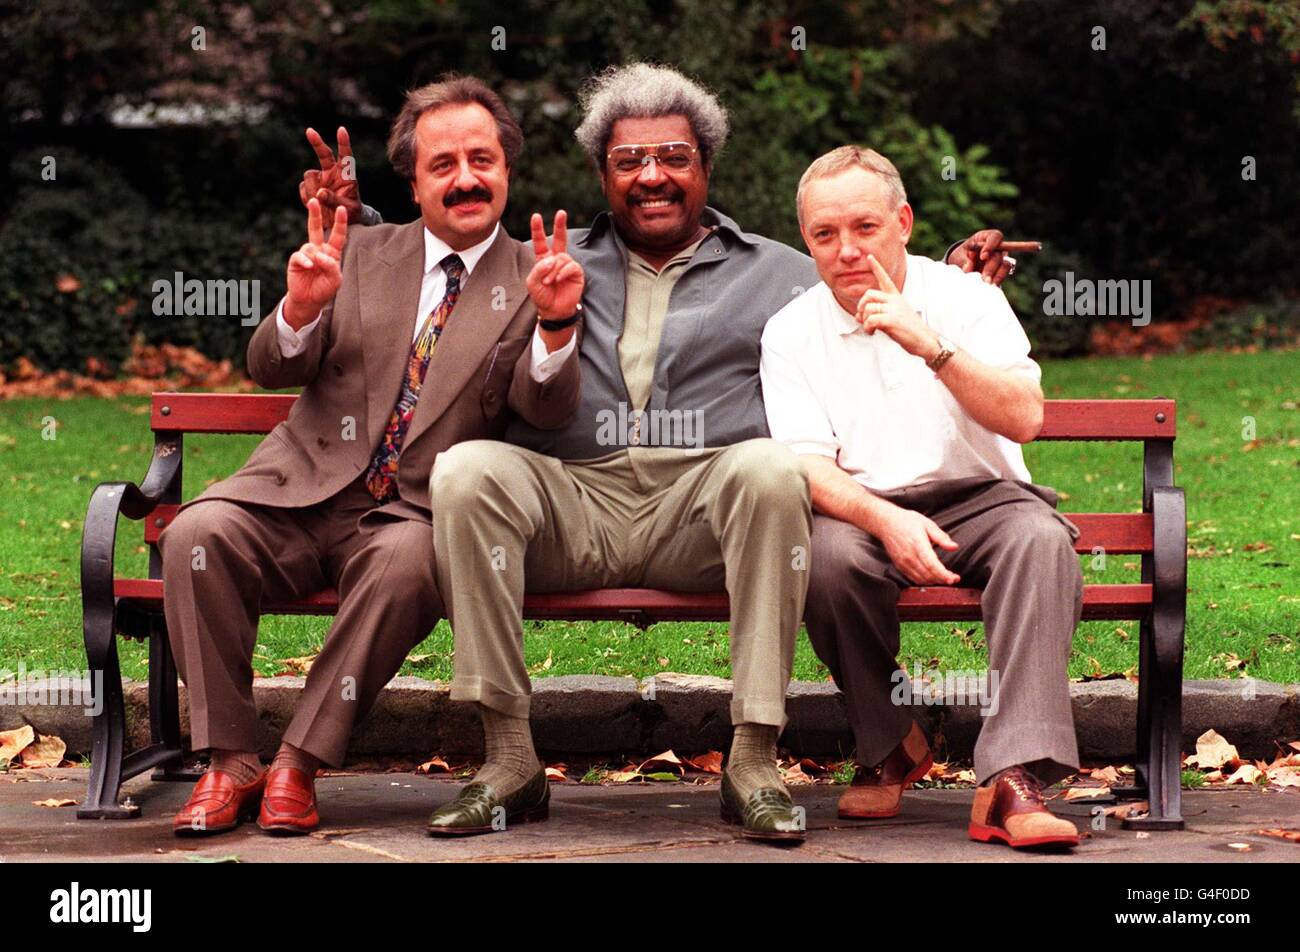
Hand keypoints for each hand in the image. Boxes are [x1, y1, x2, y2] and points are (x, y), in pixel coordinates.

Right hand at [284, 199, 346, 327]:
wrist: (309, 301)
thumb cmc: (324, 289)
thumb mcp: (335, 280)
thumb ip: (331, 266)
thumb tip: (320, 255)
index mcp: (332, 253)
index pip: (337, 236)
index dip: (340, 223)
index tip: (342, 209)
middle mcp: (319, 250)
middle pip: (316, 229)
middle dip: (315, 214)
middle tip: (314, 200)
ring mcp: (307, 254)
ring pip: (310, 247)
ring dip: (315, 259)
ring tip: (315, 270)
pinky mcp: (296, 260)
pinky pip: (301, 256)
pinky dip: (305, 261)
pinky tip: (309, 267)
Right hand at [298, 127, 362, 229]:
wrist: (340, 222)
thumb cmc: (350, 213)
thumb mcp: (348, 209)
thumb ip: (335, 200)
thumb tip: (320, 193)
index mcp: (346, 175)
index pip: (346, 156)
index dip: (343, 143)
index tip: (341, 130)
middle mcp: (332, 172)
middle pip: (324, 154)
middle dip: (317, 142)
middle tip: (309, 130)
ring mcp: (320, 178)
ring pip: (309, 176)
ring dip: (311, 190)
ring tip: (321, 205)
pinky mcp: (310, 186)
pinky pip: (303, 188)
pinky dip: (306, 198)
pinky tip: (315, 206)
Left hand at [527, 211, 583, 319]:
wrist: (554, 310)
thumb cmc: (542, 296)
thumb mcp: (532, 282)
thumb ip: (538, 269)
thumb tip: (551, 260)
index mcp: (544, 259)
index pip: (540, 241)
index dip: (538, 229)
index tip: (536, 216)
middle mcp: (556, 259)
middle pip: (560, 238)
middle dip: (560, 225)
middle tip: (561, 213)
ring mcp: (567, 265)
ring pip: (561, 258)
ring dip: (553, 270)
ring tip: (549, 282)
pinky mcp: (576, 272)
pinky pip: (570, 266)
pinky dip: (563, 272)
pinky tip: (559, 279)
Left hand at [856, 255, 939, 359]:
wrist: (924, 341)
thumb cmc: (908, 331)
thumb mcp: (891, 319)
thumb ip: (875, 315)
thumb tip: (857, 316)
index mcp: (896, 297)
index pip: (885, 279)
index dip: (877, 267)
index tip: (870, 256)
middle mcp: (895, 300)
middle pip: (868, 294)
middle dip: (861, 306)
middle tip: (863, 318)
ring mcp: (894, 309)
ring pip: (868, 308)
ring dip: (864, 321)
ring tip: (870, 329)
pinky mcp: (892, 320)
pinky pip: (870, 320)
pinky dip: (867, 327)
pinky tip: (872, 332)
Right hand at [876, 506, 960, 586]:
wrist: (885, 523)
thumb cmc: (907, 521)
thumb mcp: (927, 524)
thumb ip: (941, 537)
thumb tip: (954, 547)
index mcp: (918, 544)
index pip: (932, 565)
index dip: (943, 574)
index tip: (953, 578)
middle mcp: (909, 556)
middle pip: (928, 575)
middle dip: (943, 580)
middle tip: (954, 578)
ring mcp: (903, 562)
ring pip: (921, 579)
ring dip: (934, 581)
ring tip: (945, 578)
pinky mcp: (899, 566)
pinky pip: (913, 578)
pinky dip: (924, 581)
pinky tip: (932, 578)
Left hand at [947, 228, 1013, 284]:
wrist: (962, 268)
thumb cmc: (960, 257)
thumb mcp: (958, 256)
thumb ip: (963, 260)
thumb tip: (968, 268)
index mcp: (985, 238)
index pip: (995, 236)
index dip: (991, 245)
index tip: (983, 257)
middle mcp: (996, 247)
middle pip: (999, 254)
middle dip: (991, 267)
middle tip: (984, 278)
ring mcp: (1000, 259)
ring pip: (1004, 264)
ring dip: (997, 275)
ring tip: (988, 285)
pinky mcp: (1001, 270)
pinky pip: (1004, 274)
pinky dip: (998, 280)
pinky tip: (991, 287)